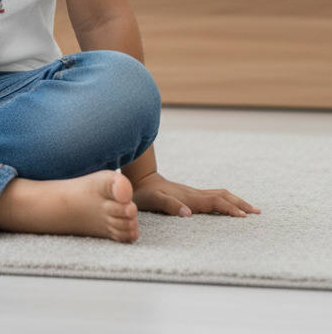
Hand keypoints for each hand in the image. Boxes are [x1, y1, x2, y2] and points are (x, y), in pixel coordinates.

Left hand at [131, 171, 260, 217]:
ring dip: (236, 201)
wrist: (140, 181)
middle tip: (258, 213)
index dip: (229, 208)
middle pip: (222, 196)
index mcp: (189, 198)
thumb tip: (188, 215)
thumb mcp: (153, 200)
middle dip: (240, 204)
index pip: (214, 202)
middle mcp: (194, 195)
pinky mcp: (192, 196)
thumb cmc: (145, 194)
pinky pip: (214, 197)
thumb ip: (168, 205)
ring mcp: (194, 194)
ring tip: (251, 210)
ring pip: (220, 195)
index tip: (244, 216)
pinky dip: (227, 201)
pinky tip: (231, 207)